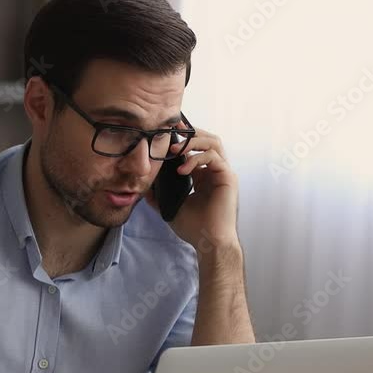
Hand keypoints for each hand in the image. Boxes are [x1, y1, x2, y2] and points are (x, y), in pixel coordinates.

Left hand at [145, 125, 239, 251]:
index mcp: (204, 176)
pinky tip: (182, 170)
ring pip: (213, 143)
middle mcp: (215, 172)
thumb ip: (159, 195)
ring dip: (193, 141)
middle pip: (209, 139)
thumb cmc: (194, 228)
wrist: (209, 242)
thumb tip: (145, 186)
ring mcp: (223, 173)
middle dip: (191, 132)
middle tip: (173, 130)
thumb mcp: (171, 207)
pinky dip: (196, 159)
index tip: (168, 132)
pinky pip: (213, 157)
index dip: (184, 139)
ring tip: (175, 149)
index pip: (197, 149)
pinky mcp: (227, 177)